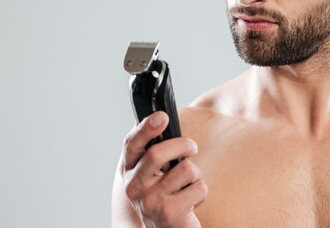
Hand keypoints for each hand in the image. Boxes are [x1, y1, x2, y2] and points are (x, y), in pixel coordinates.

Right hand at [120, 111, 206, 227]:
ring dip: (195, 174)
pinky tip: (190, 201)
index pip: (131, 144)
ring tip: (187, 185)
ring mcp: (149, 202)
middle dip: (183, 145)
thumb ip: (155, 150)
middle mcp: (134, 187)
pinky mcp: (169, 214)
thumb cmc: (164, 194)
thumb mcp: (154, 172)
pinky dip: (201, 192)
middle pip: (157, 154)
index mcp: (128, 171)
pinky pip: (198, 187)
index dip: (145, 128)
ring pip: (185, 169)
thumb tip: (163, 119)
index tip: (162, 116)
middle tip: (192, 148)